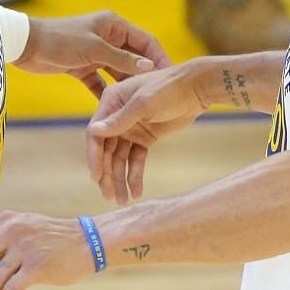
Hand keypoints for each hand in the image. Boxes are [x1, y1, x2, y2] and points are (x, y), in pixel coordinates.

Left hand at [18, 10, 171, 99]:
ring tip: (141, 105)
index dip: (159, 58)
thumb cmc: (61, 40)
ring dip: (127, 86)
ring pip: (118, 72)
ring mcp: (95, 53)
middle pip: (134, 57)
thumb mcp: (94, 49)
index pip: (145, 41)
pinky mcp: (83, 67)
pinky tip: (116, 111)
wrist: (26, 45)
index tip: (170, 77)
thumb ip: (121, 59)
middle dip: (146, 75)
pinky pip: (101, 82)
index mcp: (114, 26)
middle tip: (159, 95)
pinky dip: (107, 93)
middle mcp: (108, 38)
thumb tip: (149, 67)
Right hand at [84, 61, 207, 204]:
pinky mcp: (144, 138)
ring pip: (120, 158)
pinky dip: (135, 175)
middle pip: (106, 150)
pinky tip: (136, 191)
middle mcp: (116, 116)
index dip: (94, 157)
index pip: (95, 134)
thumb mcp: (144, 103)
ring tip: (122, 200)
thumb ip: (120, 120)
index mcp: (111, 103)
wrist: (195, 89)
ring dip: (120, 179)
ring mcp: (130, 128)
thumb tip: (93, 131)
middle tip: (109, 196)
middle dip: (107, 174)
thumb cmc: (168, 88)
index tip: (96, 177)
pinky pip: (136, 160)